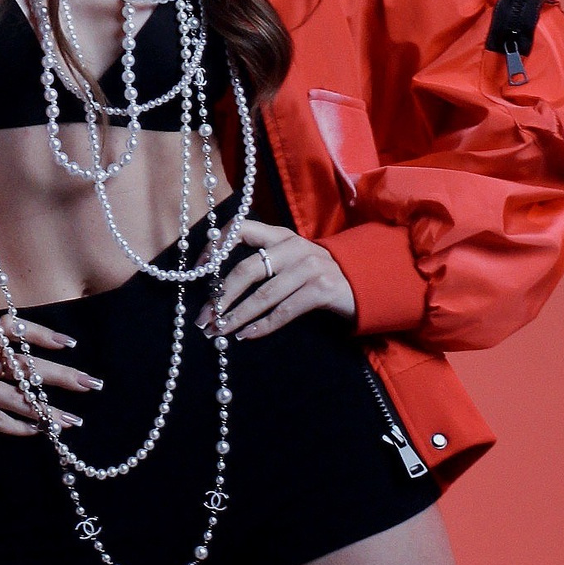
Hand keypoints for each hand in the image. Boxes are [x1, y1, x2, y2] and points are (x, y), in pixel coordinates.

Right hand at [0, 315, 99, 436]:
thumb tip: (23, 361)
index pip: (12, 328)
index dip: (40, 334)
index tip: (67, 343)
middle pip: (26, 366)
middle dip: (61, 376)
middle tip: (90, 384)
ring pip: (18, 399)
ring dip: (48, 412)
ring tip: (73, 422)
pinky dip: (19, 426)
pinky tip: (38, 432)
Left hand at [195, 219, 356, 340]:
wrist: (366, 282)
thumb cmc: (318, 274)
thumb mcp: (291, 260)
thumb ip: (263, 263)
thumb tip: (219, 288)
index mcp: (281, 236)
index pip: (241, 229)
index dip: (216, 246)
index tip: (197, 270)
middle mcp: (293, 247)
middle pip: (247, 269)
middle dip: (221, 296)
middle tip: (204, 318)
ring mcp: (309, 267)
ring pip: (263, 295)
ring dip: (237, 316)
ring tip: (220, 331)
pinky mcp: (322, 289)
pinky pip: (284, 311)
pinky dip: (263, 325)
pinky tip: (246, 335)